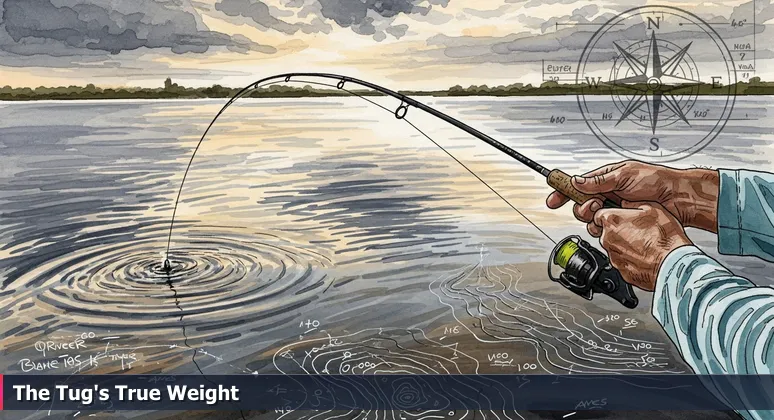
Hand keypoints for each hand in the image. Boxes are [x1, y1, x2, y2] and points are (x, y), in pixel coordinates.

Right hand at [546, 160, 719, 232]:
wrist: (677, 198)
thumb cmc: (656, 181)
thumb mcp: (625, 175)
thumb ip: (599, 181)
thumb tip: (577, 182)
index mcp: (606, 178)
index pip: (578, 185)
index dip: (563, 192)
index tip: (553, 200)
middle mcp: (608, 193)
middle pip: (581, 204)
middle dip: (582, 208)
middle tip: (593, 208)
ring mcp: (614, 208)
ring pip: (591, 218)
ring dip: (593, 218)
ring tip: (605, 215)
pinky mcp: (622, 221)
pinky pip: (604, 227)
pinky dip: (603, 228)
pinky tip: (610, 225)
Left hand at [591, 201, 691, 290]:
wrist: (673, 264)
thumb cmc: (665, 237)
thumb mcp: (652, 208)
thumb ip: (633, 205)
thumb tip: (627, 204)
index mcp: (612, 221)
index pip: (598, 215)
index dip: (610, 215)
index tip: (618, 216)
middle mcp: (608, 239)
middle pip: (606, 232)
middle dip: (618, 231)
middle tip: (637, 230)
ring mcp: (613, 256)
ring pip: (614, 248)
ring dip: (625, 245)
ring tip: (645, 244)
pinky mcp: (621, 271)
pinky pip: (623, 262)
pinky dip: (631, 259)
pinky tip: (646, 256)